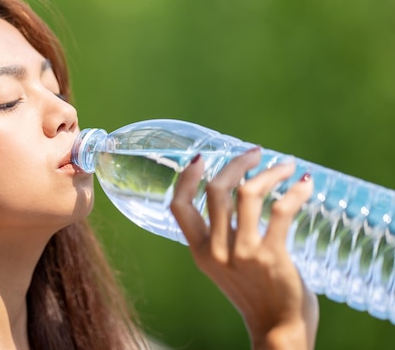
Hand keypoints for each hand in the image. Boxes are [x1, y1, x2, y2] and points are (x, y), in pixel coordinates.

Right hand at [170, 148, 318, 349]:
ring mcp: (243, 253)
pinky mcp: (272, 255)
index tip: (202, 158)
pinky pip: (282, 210)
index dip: (186, 178)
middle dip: (236, 164)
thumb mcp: (224, 265)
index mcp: (200, 251)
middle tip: (255, 154)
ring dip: (270, 172)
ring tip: (285, 166)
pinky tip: (304, 185)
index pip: (179, 206)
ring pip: (248, 193)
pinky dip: (295, 191)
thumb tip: (240, 192)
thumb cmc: (254, 293)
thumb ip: (223, 236)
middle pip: (216, 190)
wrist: (276, 328)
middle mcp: (216, 250)